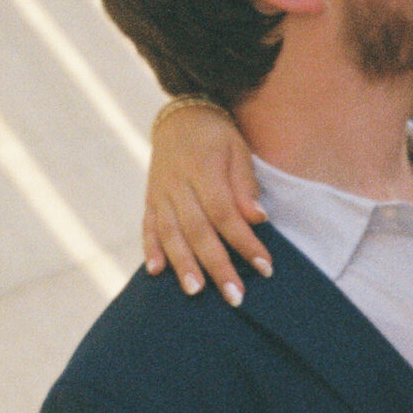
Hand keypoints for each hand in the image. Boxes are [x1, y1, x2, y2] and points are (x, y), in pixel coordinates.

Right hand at [144, 101, 271, 303]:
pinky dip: (150, 249)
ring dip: (183, 264)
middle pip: (198, 230)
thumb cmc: (217, 137)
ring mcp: (160, 193)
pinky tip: (156, 272)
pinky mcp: (150, 199)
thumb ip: (245, 184)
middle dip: (217, 266)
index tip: (265, 267)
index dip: (244, 242)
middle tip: (235, 296)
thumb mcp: (238, 149)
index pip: (225, 214)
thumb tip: (258, 219)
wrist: (180, 117)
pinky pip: (147, 227)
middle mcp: (178, 184)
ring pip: (170, 233)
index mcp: (203, 170)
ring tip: (195, 291)